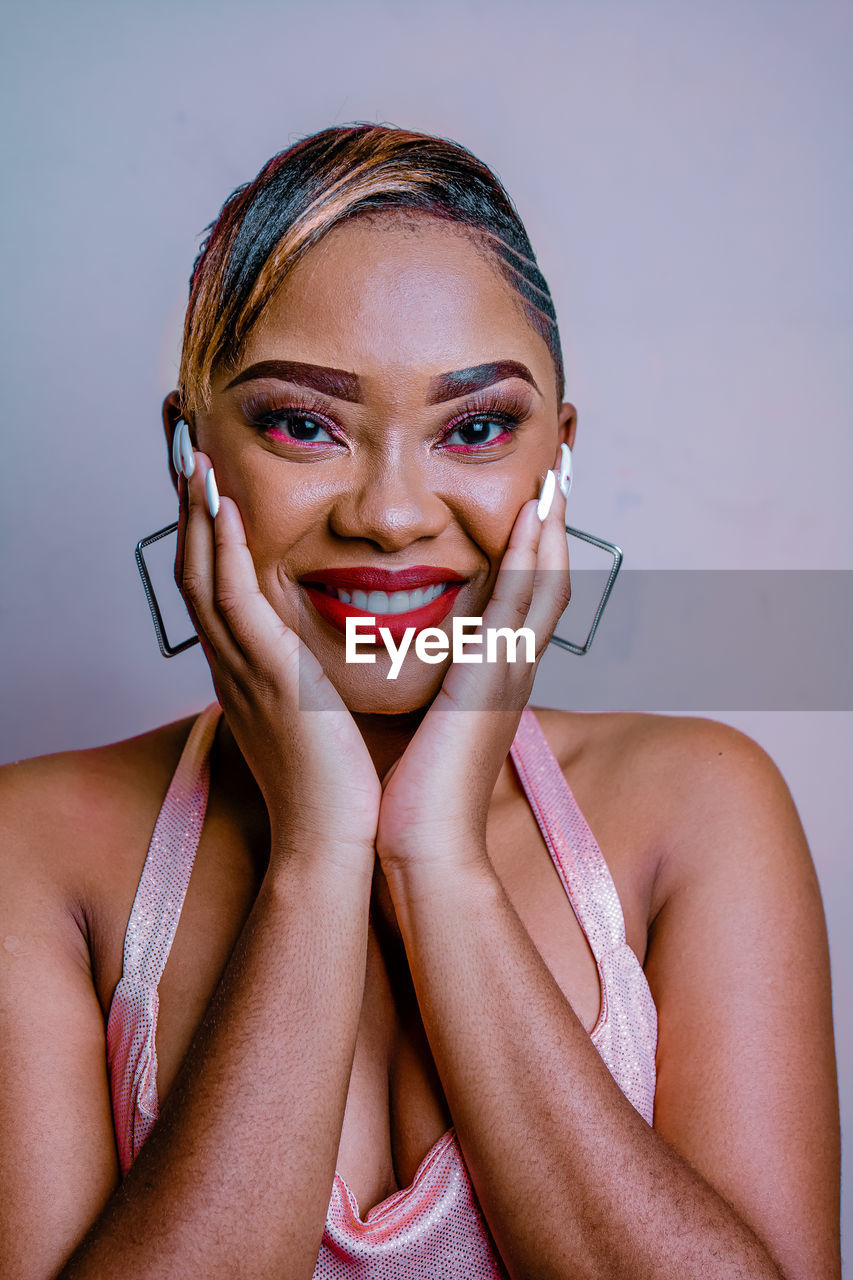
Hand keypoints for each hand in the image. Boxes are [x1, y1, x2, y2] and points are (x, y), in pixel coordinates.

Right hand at [176, 446, 380, 875]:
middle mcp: (232, 665)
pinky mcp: (267, 677)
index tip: (210, 486)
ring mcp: (243, 670)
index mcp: (247, 671)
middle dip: (188, 511)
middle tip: (186, 454)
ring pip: (201, 577)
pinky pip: (232, 602)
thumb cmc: (335, 783)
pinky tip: (224, 508)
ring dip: (195, 516)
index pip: (215, 588)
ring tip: (195, 460)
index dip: (205, 535)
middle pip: (193, 571)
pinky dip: (222, 552)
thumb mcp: (315, 716)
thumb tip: (323, 653)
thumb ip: (310, 677)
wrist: (334, 838)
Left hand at [375, 470, 569, 873]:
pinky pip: (523, 605)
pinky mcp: (498, 679)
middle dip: (554, 522)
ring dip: (553, 525)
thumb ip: (422, 690)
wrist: (425, 847)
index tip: (529, 499)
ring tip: (557, 470)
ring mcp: (512, 673)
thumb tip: (403, 664)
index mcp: (493, 678)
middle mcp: (513, 669)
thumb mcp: (423, 728)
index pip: (521, 597)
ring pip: (546, 582)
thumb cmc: (415, 796)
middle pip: (548, 578)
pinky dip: (532, 557)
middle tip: (560, 465)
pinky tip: (533, 515)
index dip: (531, 547)